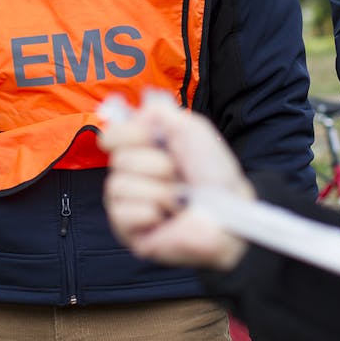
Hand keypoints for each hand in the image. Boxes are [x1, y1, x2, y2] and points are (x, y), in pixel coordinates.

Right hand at [99, 93, 251, 270]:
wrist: (228, 209)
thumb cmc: (213, 173)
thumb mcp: (192, 130)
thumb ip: (162, 113)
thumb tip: (136, 110)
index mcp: (140, 150)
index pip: (111, 136)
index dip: (129, 134)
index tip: (155, 138)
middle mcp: (128, 175)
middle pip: (118, 160)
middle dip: (156, 165)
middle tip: (178, 174)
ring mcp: (125, 203)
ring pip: (119, 186)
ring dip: (158, 190)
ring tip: (178, 199)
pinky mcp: (127, 231)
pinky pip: (122, 213)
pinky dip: (150, 212)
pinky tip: (165, 217)